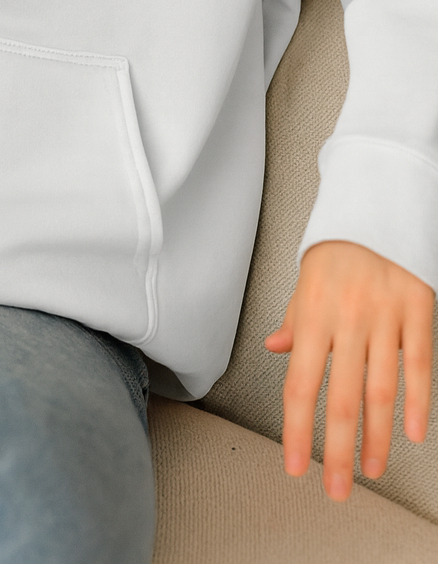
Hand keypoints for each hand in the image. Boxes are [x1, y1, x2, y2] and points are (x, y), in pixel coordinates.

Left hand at [265, 240, 433, 500]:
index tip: (296, 465)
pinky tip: (411, 433)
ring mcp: (385, 315)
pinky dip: (417, 402)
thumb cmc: (338, 247)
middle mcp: (347, 318)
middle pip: (341, 397)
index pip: (300, 384)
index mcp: (313, 313)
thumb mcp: (305, 279)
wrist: (377, 205)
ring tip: (372, 469)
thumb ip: (295, 320)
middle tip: (337, 488)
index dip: (297, 430)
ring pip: (380, 389)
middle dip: (337, 451)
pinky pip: (418, 364)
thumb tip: (276, 349)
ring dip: (376, 437)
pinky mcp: (418, 309)